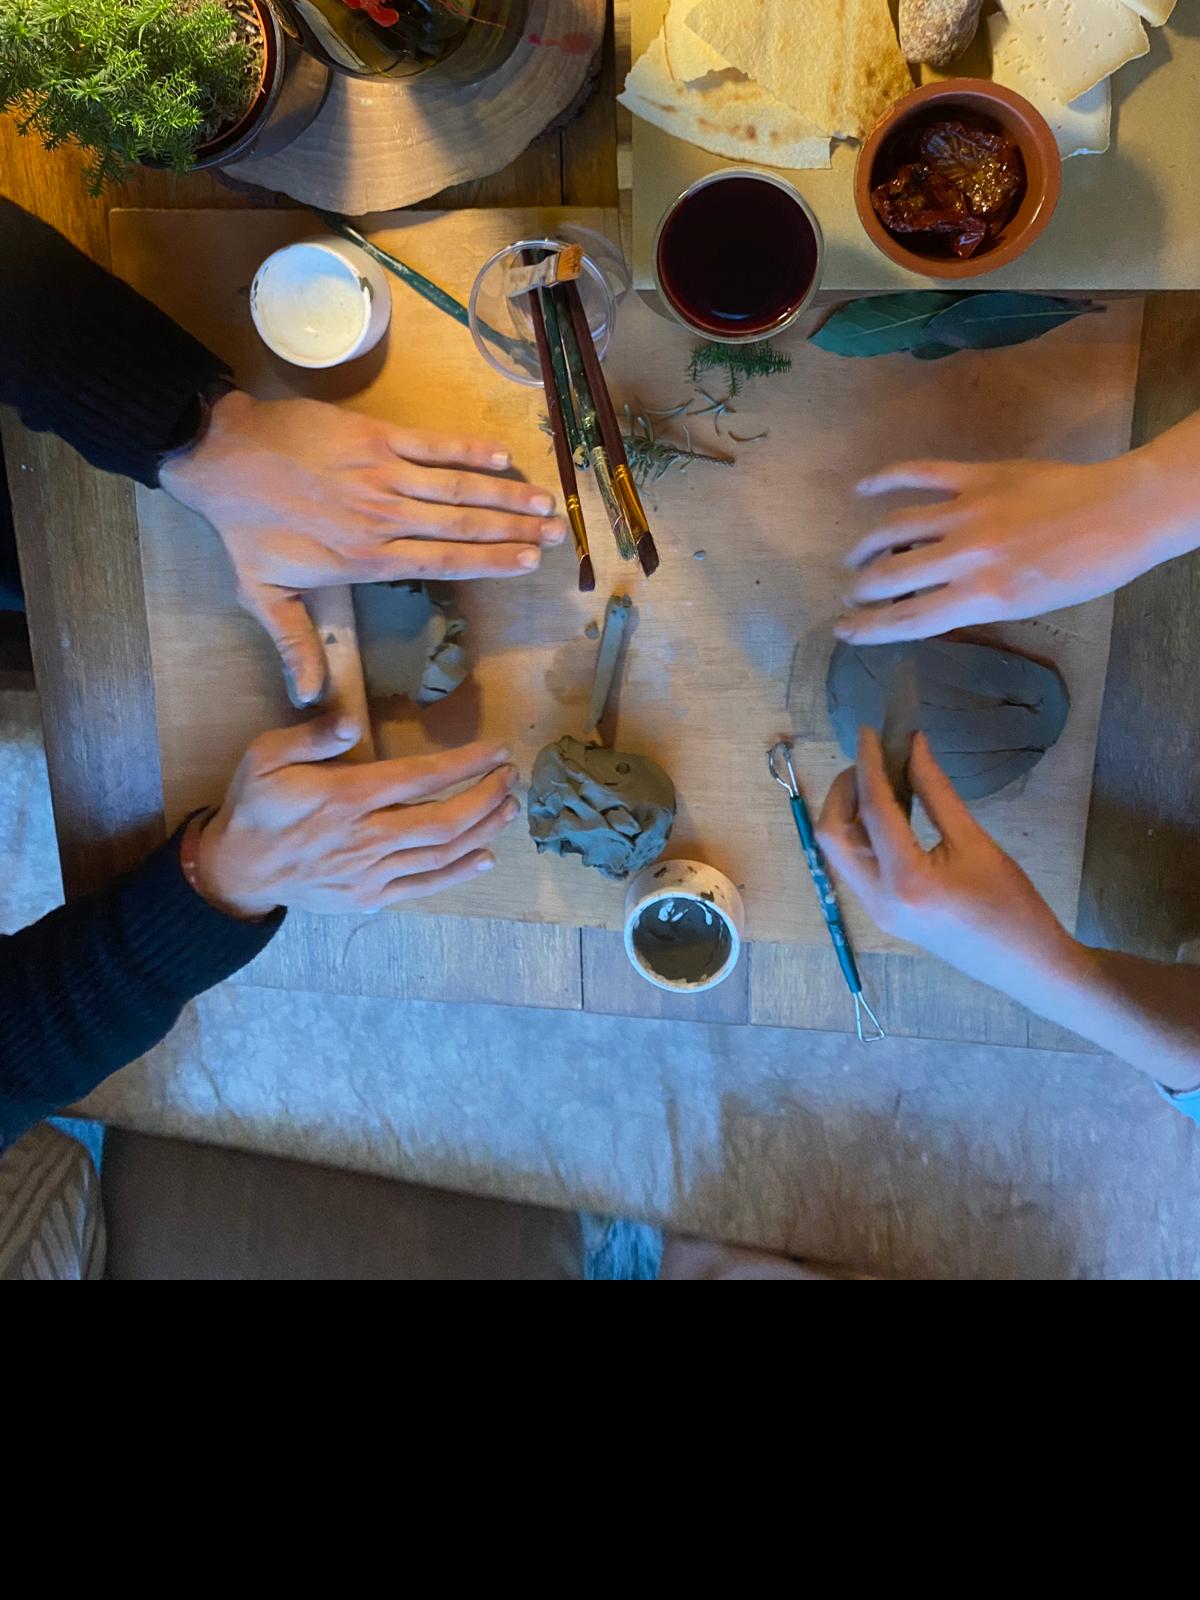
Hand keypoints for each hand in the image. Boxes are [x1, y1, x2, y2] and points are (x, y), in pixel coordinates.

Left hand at [160, 391, 565, 704]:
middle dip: (516, 529)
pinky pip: (431, 445)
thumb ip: (296, 645)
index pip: (443, 562)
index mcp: (366, 559)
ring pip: (456, 487)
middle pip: (463, 525)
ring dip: (505, 493)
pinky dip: (467, 450)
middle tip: (557, 534)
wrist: (219, 458)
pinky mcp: (374, 437)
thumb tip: (308, 700)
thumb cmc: (243, 530)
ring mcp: (381, 474)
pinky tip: (500, 456)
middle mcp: (383, 518)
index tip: (528, 563)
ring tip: (545, 500)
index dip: (491, 561)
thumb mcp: (263, 596)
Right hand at [192, 713, 518, 918]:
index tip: (496, 751)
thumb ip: (309, 737)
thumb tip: (348, 722)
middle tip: (510, 777)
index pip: (421, 777)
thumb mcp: (264, 756)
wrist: (238, 871)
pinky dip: (459, 873)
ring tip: (508, 808)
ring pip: (442, 853)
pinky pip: (425, 886)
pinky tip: (485, 856)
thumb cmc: (256, 807)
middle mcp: (366, 837)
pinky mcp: (370, 898)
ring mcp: (371, 873)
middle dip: (486, 796)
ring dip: (483, 830)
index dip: (465, 764)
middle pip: (445, 819)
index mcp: (346, 797)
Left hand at [816, 726, 1079, 992]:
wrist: (1025, 965)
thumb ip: (937, 793)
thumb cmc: (1011, 905)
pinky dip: (862, 833)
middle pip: (833, 835)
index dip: (868, 765)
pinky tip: (889, 810)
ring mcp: (876, 911)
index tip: (868, 731)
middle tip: (874, 761)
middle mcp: (877, 899)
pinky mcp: (883, 913)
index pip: (871, 810)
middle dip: (845, 791)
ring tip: (882, 780)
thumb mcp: (976, 842)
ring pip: (839, 852)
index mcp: (904, 881)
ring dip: (849, 812)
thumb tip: (913, 745)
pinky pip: (856, 865)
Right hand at [835, 450, 1194, 644]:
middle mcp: (968, 556)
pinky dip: (886, 478)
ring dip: (867, 545)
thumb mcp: (1028, 604)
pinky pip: (921, 473)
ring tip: (854, 557)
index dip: (868, 628)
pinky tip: (862, 488)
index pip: (908, 619)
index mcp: (984, 596)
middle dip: (862, 589)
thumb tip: (934, 598)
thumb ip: (976, 602)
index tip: (843, 632)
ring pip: (895, 527)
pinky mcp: (978, 475)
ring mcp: (969, 511)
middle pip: (892, 575)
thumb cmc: (1084, 569)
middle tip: (851, 593)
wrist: (1122, 513)